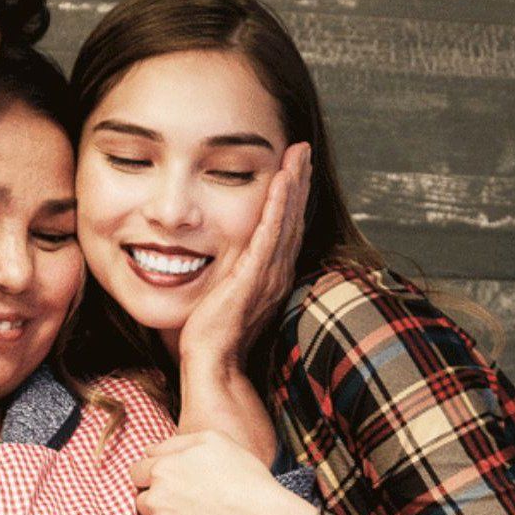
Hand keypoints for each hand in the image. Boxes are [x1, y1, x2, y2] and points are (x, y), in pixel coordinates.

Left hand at [137, 426, 309, 514]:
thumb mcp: (212, 440)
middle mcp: (157, 501)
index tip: (169, 485)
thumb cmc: (243, 479)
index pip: (137, 473)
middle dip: (158, 505)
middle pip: (142, 504)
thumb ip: (175, 443)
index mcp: (163, 470)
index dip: (152, 478)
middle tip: (185, 509)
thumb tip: (150, 451)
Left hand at [176, 139, 312, 414]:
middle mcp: (276, 274)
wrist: (212, 365)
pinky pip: (270, 233)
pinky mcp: (254, 276)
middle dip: (299, 182)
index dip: (292, 199)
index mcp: (270, 279)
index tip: (294, 169)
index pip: (285, 230)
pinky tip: (281, 179)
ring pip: (287, 220)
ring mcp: (268, 275)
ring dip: (294, 183)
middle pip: (293, 219)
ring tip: (299, 153)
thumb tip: (224, 264)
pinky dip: (278, 204)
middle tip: (303, 149)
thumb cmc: (212, 340)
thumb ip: (231, 278)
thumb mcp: (225, 298)